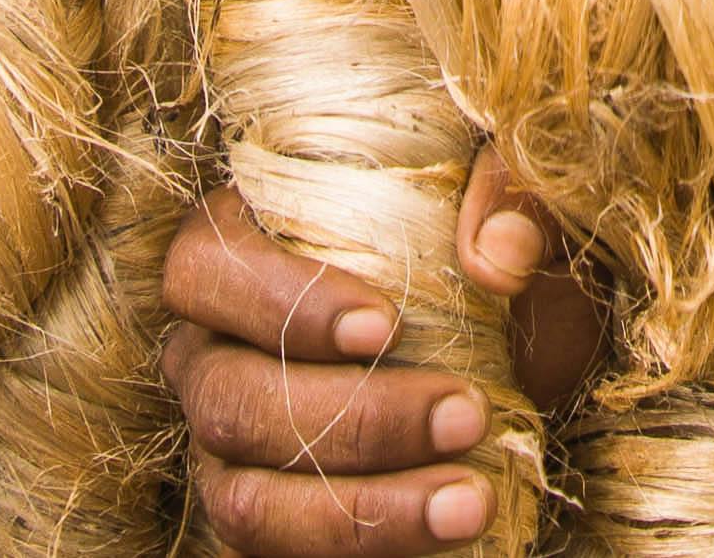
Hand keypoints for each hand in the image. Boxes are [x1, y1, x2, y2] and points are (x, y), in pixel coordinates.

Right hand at [160, 142, 609, 553]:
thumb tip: (500, 252)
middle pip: (231, 402)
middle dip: (356, 422)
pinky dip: (362, 553)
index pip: (208, 268)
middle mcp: (210, 351)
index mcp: (237, 244)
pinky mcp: (264, 514)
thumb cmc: (473, 240)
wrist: (504, 336)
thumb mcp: (500, 194)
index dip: (286, 302)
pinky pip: (277, 557)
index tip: (386, 328)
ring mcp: (224, 446)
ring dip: (361, 512)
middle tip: (467, 417)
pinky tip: (440, 536)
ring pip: (245, 502)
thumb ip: (505, 191)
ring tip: (468, 501)